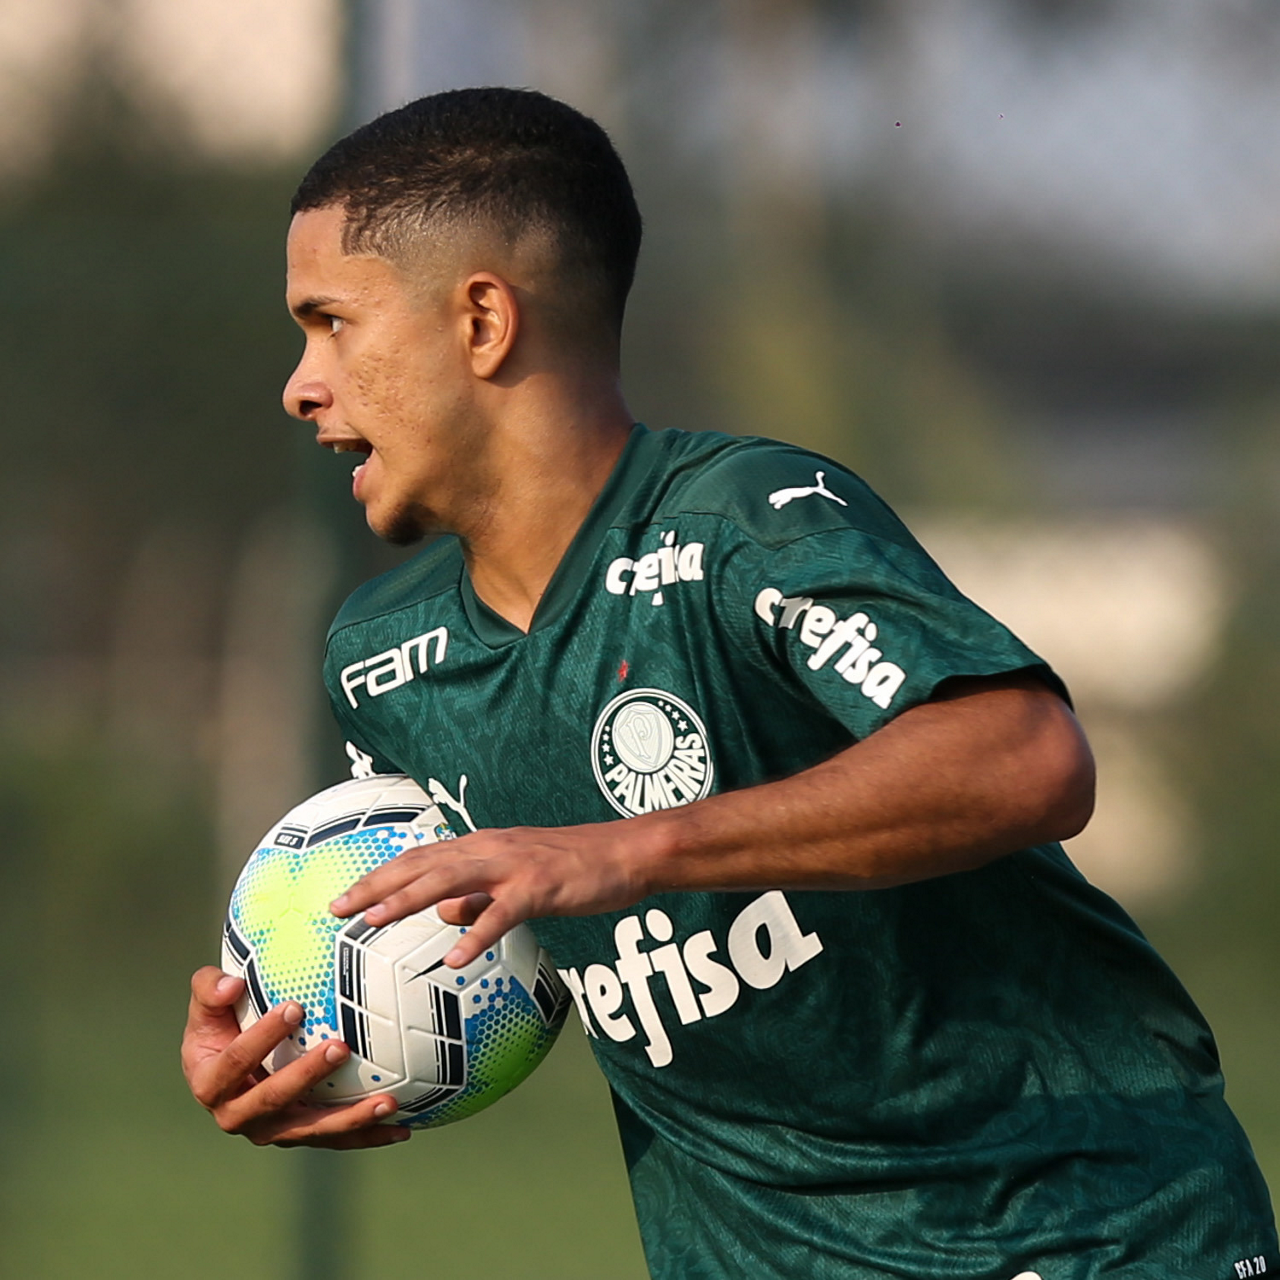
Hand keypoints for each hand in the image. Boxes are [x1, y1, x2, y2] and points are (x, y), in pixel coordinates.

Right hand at [181, 966, 411, 1148]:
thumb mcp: (207, 1005)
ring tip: (388, 1102)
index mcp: (210, 1084)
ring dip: (350, 1118)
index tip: (295, 1007)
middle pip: (274, 1099)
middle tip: (340, 1048)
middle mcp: (238, 1116)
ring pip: (312, 1129)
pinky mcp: (301, 1135)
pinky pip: (336, 1139)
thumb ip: (210, 989)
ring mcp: (272, 1130)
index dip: (262, 1037)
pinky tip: (402, 1127)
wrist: (229, 1067)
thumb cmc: (222, 1024)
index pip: (235, 1061)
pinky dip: (369, 1136)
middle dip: (308, 1075)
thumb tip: (233, 983)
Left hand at [329, 821, 657, 967]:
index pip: (420, 859)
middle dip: (376, 886)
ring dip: (408, 899)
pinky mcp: (540, 887)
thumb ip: (480, 897)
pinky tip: (454, 960)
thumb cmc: (575, 867)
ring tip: (374, 922)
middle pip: (422, 865)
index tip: (345, 899)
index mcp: (483, 846)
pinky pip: (502, 913)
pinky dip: (476, 934)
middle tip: (336, 908)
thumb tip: (443, 914)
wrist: (626, 851)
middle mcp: (490, 849)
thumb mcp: (519, 881)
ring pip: (450, 879)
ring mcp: (514, 866)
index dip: (380, 877)